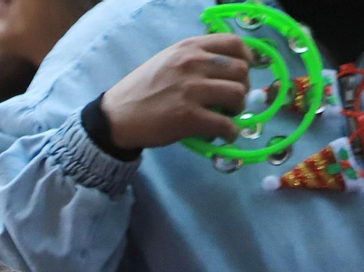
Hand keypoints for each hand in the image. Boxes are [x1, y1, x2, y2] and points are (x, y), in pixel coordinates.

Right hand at [100, 34, 252, 149]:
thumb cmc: (141, 91)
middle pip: (241, 71)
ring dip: (238, 110)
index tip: (242, 73)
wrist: (116, 117)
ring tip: (227, 118)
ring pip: (237, 95)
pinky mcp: (189, 117)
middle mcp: (193, 64)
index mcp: (188, 48)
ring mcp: (191, 90)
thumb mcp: (167, 61)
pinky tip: (224, 136)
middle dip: (242, 88)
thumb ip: (194, 58)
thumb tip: (226, 70)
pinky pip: (225, 125)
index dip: (246, 59)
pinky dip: (231, 133)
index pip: (234, 43)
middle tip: (231, 102)